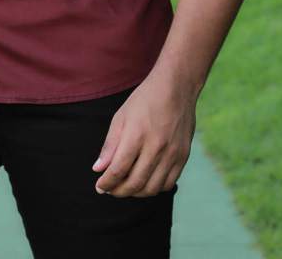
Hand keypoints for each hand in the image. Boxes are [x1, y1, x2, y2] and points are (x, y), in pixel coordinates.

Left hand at [91, 72, 195, 197]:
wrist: (176, 87)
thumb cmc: (145, 100)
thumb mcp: (121, 116)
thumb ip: (110, 145)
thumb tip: (98, 169)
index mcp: (136, 135)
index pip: (118, 170)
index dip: (106, 182)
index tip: (99, 186)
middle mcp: (156, 147)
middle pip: (134, 183)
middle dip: (118, 191)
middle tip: (110, 190)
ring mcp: (172, 153)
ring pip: (152, 188)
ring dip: (136, 193)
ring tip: (126, 187)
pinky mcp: (183, 156)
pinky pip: (168, 183)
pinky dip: (154, 188)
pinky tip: (145, 181)